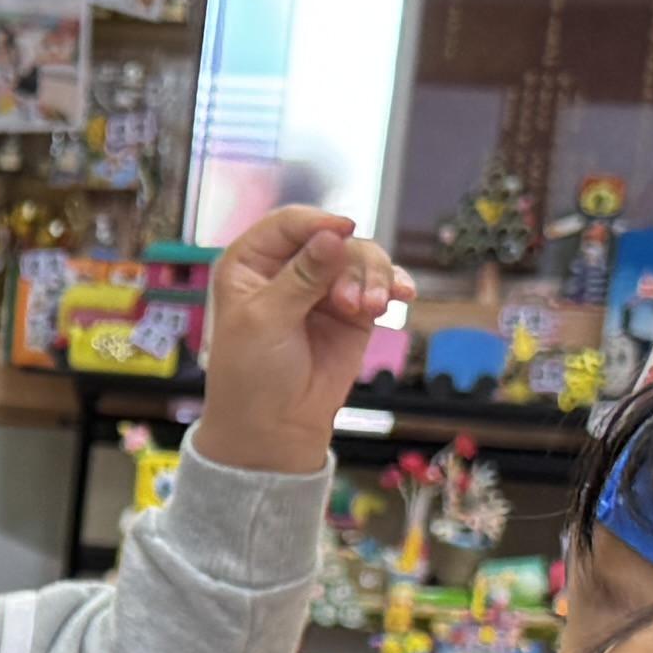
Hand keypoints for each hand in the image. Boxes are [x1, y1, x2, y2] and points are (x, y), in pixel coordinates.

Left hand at [185, 207, 403, 477]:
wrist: (274, 429)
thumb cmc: (251, 374)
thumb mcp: (267, 320)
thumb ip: (302, 276)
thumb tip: (333, 234)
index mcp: (250, 263)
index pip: (288, 224)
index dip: (317, 223)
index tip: (344, 231)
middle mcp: (287, 268)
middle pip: (333, 238)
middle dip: (350, 264)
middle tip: (353, 303)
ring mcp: (322, 288)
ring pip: (360, 258)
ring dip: (373, 278)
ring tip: (371, 309)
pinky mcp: (352, 311)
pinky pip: (377, 284)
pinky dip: (391, 286)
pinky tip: (403, 296)